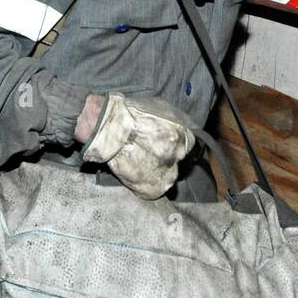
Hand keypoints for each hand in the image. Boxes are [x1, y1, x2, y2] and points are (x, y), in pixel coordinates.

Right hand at [80, 93, 195, 199]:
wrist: (109, 128)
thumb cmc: (131, 114)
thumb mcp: (161, 107)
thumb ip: (175, 120)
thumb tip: (183, 125)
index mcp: (182, 135)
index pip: (188, 144)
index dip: (175, 144)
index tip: (165, 144)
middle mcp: (177, 155)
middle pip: (177, 160)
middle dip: (166, 157)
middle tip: (149, 152)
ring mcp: (166, 172)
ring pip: (168, 177)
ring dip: (158, 172)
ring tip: (141, 163)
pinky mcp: (153, 187)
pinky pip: (155, 190)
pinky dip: (147, 186)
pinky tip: (137, 175)